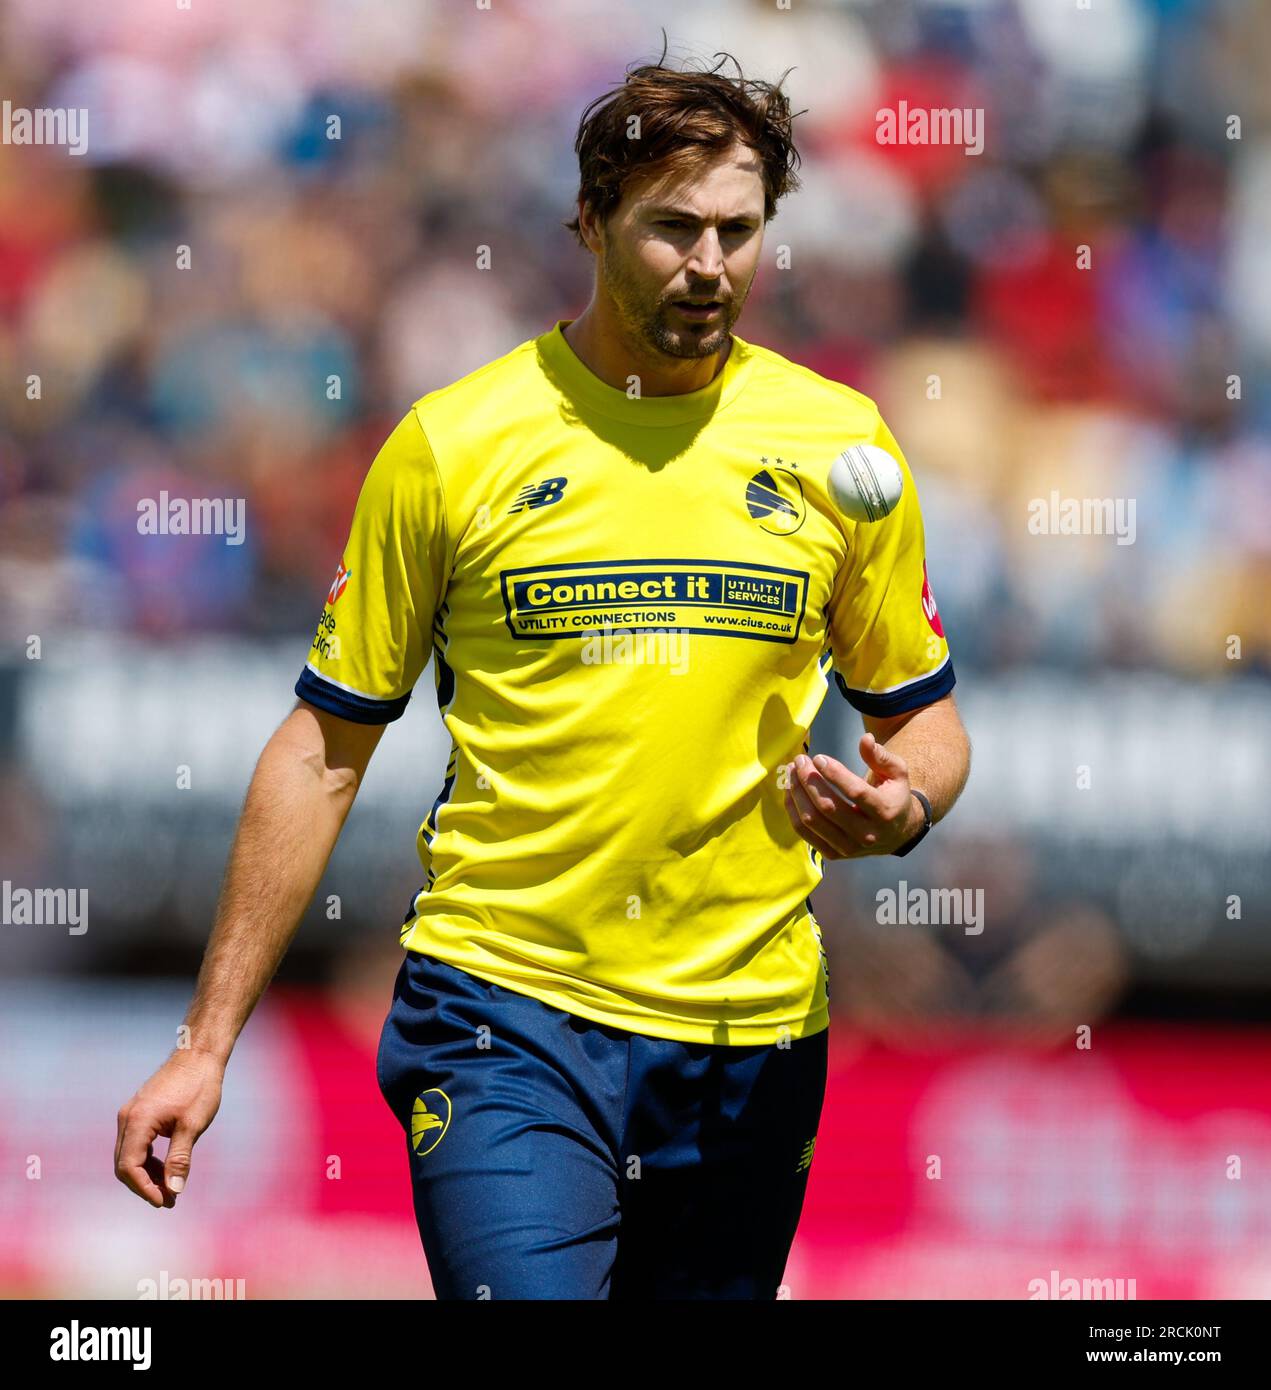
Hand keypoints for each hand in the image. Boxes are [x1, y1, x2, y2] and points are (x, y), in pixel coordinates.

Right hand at [115, 1049, 224, 1207]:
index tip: (163, 1201)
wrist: (199, 1054)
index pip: (129, 1167)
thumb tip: (173, 1190)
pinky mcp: (139, 1112)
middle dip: (145, 1185)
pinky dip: (148, 1159)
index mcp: (137, 1121)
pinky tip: (166, 1169)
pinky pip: (136, 1144)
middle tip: (169, 1200)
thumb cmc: (199, 1086)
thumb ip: (179, 1159)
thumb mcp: (192, 1125)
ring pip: (129, 1155)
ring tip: (170, 1190)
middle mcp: (127, 1118)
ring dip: (146, 1174)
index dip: (144, 1189)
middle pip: (125, 1164)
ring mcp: (131, 1114)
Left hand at [784, 732, 918, 858]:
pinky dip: (793, 810)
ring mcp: (849, 848)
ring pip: (813, 821)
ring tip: (792, 772)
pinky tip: (790, 791)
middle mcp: (867, 834)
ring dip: (797, 793)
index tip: (818, 757)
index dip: (834, 773)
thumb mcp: (897, 773)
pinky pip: (805, 833)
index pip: (855, 792)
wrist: (897, 833)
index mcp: (885, 812)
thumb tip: (865, 739)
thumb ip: (881, 756)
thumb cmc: (893, 796)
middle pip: (829, 807)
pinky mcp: (834, 854)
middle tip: (800, 761)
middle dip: (809, 780)